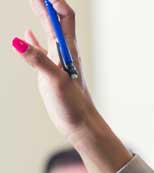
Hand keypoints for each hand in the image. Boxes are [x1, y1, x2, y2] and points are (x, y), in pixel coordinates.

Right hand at [13, 0, 132, 172]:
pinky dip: (33, 40)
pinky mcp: (51, 73)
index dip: (54, 2)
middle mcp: (65, 53)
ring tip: (32, 3)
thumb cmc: (72, 105)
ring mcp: (58, 62)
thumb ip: (38, 60)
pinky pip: (41, 51)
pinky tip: (26, 34)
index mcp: (68, 50)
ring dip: (41, 18)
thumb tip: (18, 40)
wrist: (80, 124)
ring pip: (49, 33)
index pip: (64, 17)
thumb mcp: (54, 80)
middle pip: (57, 21)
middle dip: (47, 5)